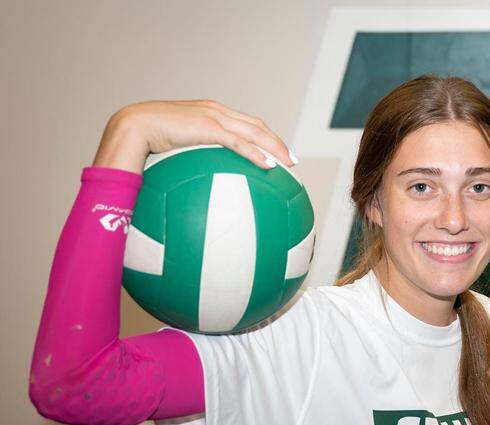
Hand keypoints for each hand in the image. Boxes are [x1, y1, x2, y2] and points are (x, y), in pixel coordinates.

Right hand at [93, 99, 294, 173]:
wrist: (132, 126)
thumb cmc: (145, 140)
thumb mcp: (171, 146)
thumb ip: (186, 156)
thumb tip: (189, 182)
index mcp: (208, 112)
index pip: (243, 121)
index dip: (262, 135)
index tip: (275, 150)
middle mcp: (215, 110)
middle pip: (255, 125)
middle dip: (276, 142)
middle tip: (291, 159)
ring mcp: (212, 116)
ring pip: (253, 131)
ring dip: (274, 147)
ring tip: (289, 163)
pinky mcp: (208, 127)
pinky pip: (239, 142)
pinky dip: (256, 153)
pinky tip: (269, 167)